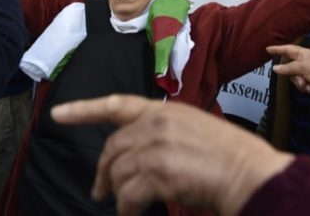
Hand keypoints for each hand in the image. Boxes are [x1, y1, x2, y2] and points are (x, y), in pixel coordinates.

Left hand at [51, 95, 293, 215]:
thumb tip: (135, 156)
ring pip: (117, 172)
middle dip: (103, 172)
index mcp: (165, 111)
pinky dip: (127, 209)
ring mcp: (156, 146)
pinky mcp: (158, 172)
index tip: (57, 114)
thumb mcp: (193, 130)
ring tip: (123, 207)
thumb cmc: (230, 157)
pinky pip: (128, 195)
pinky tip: (133, 215)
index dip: (83, 110)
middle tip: (99, 191)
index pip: (116, 104)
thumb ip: (162, 134)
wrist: (251, 173)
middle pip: (113, 147)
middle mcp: (157, 123)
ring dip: (116, 193)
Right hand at [268, 45, 309, 113]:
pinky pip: (298, 83)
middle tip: (297, 77)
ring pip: (293, 76)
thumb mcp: (302, 68)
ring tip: (306, 85)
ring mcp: (307, 72)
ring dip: (298, 82)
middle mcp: (305, 61)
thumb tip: (274, 68)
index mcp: (305, 53)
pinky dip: (303, 86)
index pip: (288, 49)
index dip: (278, 49)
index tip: (268, 49)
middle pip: (289, 66)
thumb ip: (287, 68)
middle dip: (292, 74)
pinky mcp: (308, 81)